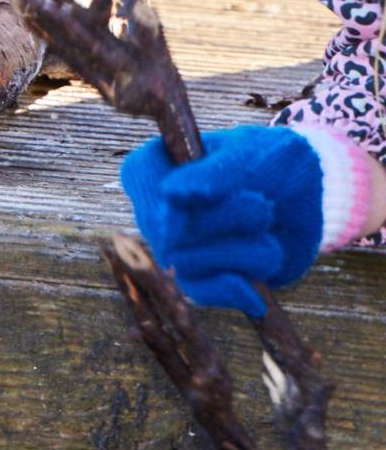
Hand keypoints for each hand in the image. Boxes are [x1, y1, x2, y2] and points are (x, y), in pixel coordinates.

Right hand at [120, 124, 325, 317]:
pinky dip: (232, 290)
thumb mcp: (253, 157)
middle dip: (228, 220)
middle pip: (169, 227)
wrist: (308, 200)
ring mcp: (176, 245)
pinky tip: (253, 286)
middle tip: (263, 205)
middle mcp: (158, 207)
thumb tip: (171, 194)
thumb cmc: (274, 165)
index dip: (163, 191)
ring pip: (189, 262)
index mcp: (160, 165)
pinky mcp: (200, 277)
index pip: (140, 175)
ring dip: (244, 251)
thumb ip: (213, 174)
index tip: (199, 196)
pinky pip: (200, 292)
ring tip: (268, 234)